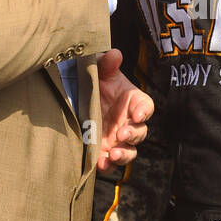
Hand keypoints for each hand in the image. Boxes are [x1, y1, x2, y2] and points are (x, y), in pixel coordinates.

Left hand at [95, 48, 152, 171]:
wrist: (74, 98)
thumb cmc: (93, 83)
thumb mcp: (98, 71)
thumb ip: (106, 64)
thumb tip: (115, 54)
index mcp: (132, 102)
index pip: (146, 107)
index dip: (145, 111)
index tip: (137, 114)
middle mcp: (129, 122)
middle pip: (140, 132)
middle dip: (133, 135)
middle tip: (122, 134)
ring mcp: (118, 140)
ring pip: (130, 152)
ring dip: (124, 155)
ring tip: (114, 155)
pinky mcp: (105, 152)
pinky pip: (111, 163)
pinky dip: (108, 165)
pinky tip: (100, 164)